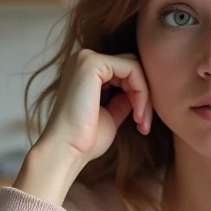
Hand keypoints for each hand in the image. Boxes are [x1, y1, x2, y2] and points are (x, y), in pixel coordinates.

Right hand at [38, 49, 152, 166]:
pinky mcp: (92, 64)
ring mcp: (87, 59)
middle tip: (143, 123)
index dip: (140, 95)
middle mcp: (84, 60)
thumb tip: (140, 92)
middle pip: (131, 66)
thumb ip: (122, 100)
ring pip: (134, 67)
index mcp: (86, 71)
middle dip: (144, 94)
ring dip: (144, 95)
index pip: (125, 71)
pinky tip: (137, 114)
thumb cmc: (85, 140)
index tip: (142, 123)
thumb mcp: (110, 115)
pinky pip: (132, 69)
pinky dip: (141, 92)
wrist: (66, 150)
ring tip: (140, 121)